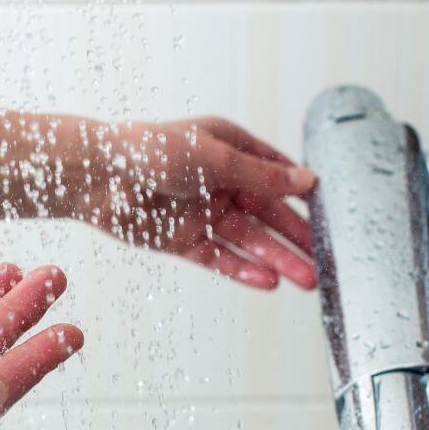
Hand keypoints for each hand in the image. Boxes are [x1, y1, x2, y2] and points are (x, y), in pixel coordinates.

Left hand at [66, 117, 316, 289]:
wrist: (96, 176)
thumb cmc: (150, 150)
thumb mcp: (214, 158)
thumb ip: (261, 175)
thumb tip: (306, 181)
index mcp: (230, 148)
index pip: (277, 173)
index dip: (303, 194)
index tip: (332, 216)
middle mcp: (219, 181)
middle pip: (267, 214)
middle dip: (296, 238)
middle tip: (325, 262)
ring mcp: (202, 212)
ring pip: (248, 241)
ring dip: (277, 260)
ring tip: (307, 281)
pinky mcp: (182, 240)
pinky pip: (220, 257)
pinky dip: (243, 270)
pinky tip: (268, 282)